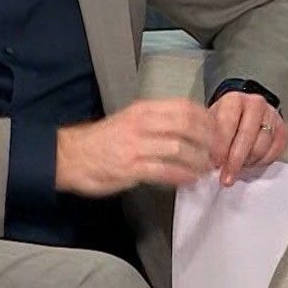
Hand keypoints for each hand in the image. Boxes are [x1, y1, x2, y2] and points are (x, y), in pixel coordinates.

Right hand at [55, 99, 215, 195]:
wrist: (69, 156)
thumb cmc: (101, 141)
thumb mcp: (130, 120)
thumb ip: (157, 122)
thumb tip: (188, 129)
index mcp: (143, 110)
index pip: (185, 107)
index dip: (207, 120)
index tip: (217, 131)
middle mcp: (141, 124)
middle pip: (187, 126)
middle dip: (208, 141)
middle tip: (217, 153)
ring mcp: (136, 146)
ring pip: (179, 149)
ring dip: (198, 161)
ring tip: (206, 168)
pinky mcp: (131, 168)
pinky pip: (165, 171)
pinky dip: (182, 175)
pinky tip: (190, 179)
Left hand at [208, 91, 287, 185]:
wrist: (244, 113)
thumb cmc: (226, 120)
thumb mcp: (212, 124)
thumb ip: (210, 140)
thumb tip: (208, 163)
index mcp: (234, 100)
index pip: (228, 124)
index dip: (220, 147)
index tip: (215, 163)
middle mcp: (255, 104)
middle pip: (246, 137)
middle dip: (235, 161)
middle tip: (227, 177)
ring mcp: (272, 116)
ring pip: (261, 148)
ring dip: (247, 162)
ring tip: (238, 166)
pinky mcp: (283, 129)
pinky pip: (274, 153)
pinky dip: (261, 162)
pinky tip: (251, 162)